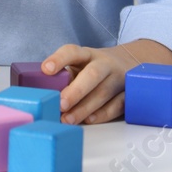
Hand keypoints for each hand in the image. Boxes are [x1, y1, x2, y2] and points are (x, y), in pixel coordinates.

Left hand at [44, 38, 171, 124]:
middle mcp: (105, 64)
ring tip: (68, 119)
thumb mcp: (81, 66)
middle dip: (75, 91)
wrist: (129, 64)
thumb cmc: (95, 69)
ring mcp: (119, 78)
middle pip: (92, 74)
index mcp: (88, 55)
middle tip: (60, 104)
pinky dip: (103, 114)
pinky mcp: (129, 93)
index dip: (59, 59)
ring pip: (104, 92)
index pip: (72, 52)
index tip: (45, 69)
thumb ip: (66, 76)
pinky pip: (118, 104)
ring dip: (85, 108)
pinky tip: (89, 120)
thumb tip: (43, 94)